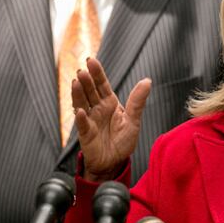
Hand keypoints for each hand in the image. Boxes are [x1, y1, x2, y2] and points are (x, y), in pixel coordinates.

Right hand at [72, 57, 151, 181]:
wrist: (114, 162)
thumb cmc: (123, 141)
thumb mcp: (134, 120)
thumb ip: (137, 101)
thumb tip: (147, 80)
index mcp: (110, 103)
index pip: (102, 85)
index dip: (97, 73)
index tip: (91, 60)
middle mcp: (97, 109)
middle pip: (90, 91)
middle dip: (86, 81)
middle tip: (82, 70)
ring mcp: (90, 120)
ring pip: (82, 104)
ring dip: (78, 94)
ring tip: (76, 82)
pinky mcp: (86, 134)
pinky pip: (82, 125)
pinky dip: (80, 118)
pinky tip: (79, 111)